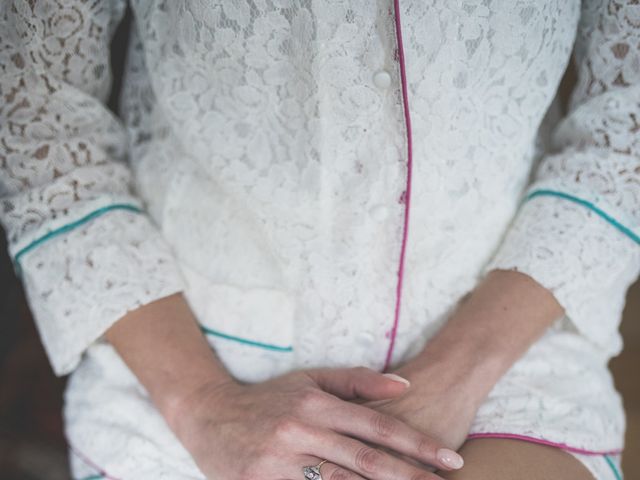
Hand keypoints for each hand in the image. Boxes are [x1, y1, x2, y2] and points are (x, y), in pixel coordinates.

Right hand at [172, 366, 465, 478]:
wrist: (209, 415)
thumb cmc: (268, 398)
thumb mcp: (310, 380)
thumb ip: (357, 381)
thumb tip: (405, 383)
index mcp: (316, 403)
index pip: (377, 426)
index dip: (417, 444)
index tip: (449, 459)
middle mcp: (302, 429)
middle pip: (367, 459)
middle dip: (410, 476)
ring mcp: (281, 460)